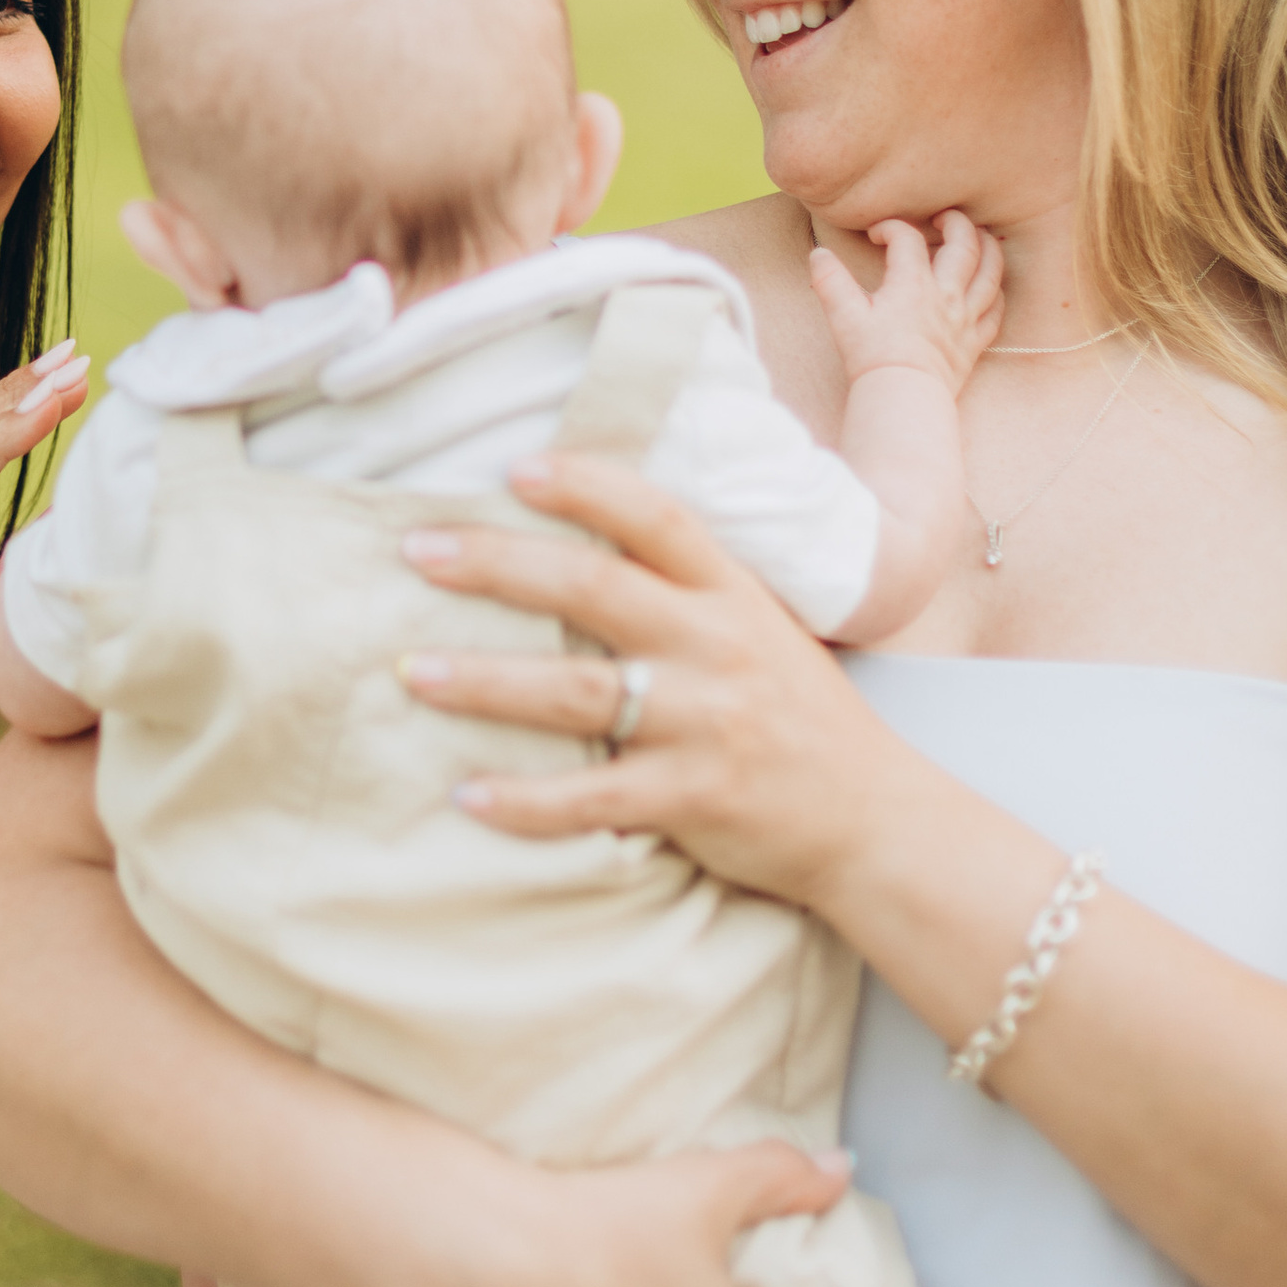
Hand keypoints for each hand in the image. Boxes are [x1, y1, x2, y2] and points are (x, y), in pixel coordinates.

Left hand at [398, 457, 937, 911]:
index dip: (585, 486)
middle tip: (418, 550)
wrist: (872, 818)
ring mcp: (705, 723)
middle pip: (594, 587)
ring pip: (577, 691)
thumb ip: (682, 590)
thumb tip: (570, 542)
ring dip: (485, 680)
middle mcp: (717, 646)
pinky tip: (466, 793)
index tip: (512, 469)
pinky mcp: (692, 798)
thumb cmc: (796, 716)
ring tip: (413, 671)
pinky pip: (592, 798)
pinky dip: (524, 800)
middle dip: (496, 564)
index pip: (655, 517)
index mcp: (731, 594)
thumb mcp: (758, 627)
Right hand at [809, 211, 1003, 391]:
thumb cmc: (873, 356)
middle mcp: (945, 295)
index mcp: (913, 284)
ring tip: (983, 237)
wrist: (903, 395)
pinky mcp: (974, 343)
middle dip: (956, 223)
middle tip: (944, 217)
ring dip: (989, 249)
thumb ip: (830, 281)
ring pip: (990, 274)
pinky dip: (996, 294)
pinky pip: (995, 312)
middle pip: (964, 245)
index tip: (877, 235)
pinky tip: (991, 288)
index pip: (907, 239)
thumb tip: (818, 255)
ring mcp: (964, 318)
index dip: (891, 228)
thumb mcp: (843, 316)